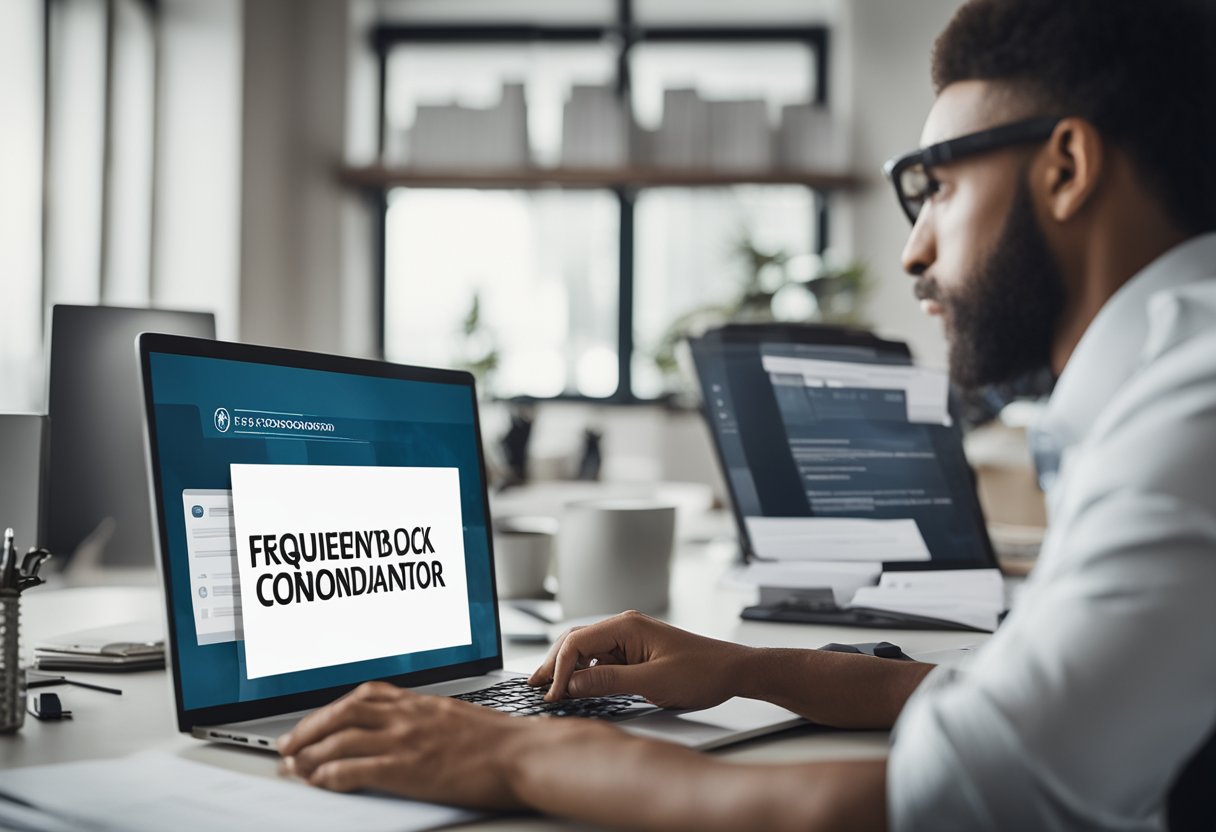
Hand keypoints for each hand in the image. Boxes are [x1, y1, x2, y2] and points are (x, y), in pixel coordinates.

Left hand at [277, 680, 577, 807]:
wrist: (524, 754)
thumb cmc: (501, 742)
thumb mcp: (460, 717)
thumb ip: (430, 720)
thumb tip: (411, 731)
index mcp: (421, 702)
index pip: (364, 696)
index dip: (331, 709)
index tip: (314, 722)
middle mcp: (408, 715)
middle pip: (343, 712)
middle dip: (309, 728)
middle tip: (288, 745)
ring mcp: (406, 739)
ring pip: (342, 738)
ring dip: (310, 753)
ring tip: (293, 767)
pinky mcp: (408, 767)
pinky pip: (356, 768)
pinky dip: (331, 774)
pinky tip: (319, 782)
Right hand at [529, 610, 750, 708]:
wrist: (733, 671)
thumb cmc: (702, 671)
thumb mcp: (653, 682)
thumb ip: (609, 682)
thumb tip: (573, 685)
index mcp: (627, 626)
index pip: (577, 641)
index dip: (560, 669)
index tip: (551, 694)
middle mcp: (625, 628)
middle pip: (576, 642)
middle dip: (554, 665)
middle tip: (535, 687)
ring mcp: (629, 640)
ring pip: (586, 652)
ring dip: (568, 671)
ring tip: (549, 690)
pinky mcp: (635, 653)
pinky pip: (602, 660)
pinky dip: (586, 674)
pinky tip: (576, 689)